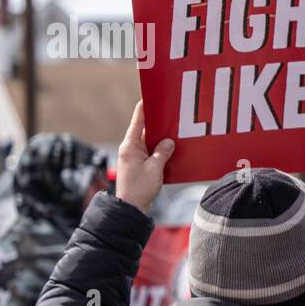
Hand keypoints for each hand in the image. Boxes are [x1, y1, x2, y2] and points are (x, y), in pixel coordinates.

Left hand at [116, 101, 174, 215]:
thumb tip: (169, 142)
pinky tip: (171, 150)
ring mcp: (134, 157)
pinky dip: (160, 150)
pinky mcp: (140, 165)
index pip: (138, 121)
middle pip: (145, 130)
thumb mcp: (155, 168)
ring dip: (161, 139)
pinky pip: (151, 152)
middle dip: (158, 124)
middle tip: (170, 115)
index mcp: (130, 146)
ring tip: (174, 132)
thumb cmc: (139, 189)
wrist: (131, 208)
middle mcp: (130, 149)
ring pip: (149, 142)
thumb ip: (162, 152)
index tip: (151, 97)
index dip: (144, 108)